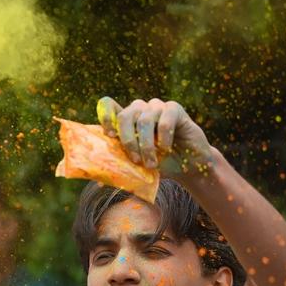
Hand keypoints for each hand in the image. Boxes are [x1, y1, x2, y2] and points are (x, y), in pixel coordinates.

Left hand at [97, 96, 213, 175]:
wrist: (188, 166)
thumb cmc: (161, 165)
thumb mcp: (137, 168)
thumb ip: (120, 167)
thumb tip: (97, 179)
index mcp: (127, 120)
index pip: (109, 106)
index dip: (105, 117)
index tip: (109, 135)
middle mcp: (140, 110)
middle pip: (124, 116)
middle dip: (128, 141)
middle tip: (135, 161)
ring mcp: (157, 107)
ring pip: (144, 120)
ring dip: (146, 145)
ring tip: (152, 164)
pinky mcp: (174, 109)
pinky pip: (165, 121)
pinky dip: (164, 139)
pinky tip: (167, 149)